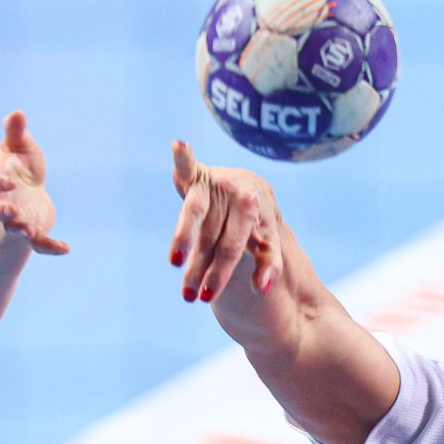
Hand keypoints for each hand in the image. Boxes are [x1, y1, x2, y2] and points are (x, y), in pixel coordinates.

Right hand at [0, 111, 68, 254]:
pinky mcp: (34, 232)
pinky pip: (40, 244)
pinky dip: (50, 248)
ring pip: (14, 230)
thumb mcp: (20, 145)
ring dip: (20, 231)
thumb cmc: (21, 163)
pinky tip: (65, 249)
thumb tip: (18, 113)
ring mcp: (18, 219)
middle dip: (1, 212)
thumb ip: (16, 132)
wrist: (29, 190)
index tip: (7, 182)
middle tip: (11, 211)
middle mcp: (4, 202)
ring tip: (29, 231)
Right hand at [169, 140, 282, 302]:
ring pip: (195, 214)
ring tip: (174, 263)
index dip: (225, 270)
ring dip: (183, 238)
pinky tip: (180, 145)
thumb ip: (269, 262)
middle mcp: (236, 193)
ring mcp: (215, 184)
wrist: (251, 187)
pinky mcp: (197, 176)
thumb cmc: (259, 222)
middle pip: (214, 236)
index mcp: (256, 209)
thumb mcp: (267, 240)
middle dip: (204, 267)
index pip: (237, 245)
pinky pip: (188, 167)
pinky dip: (183, 157)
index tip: (214, 295)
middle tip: (194, 298)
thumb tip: (262, 289)